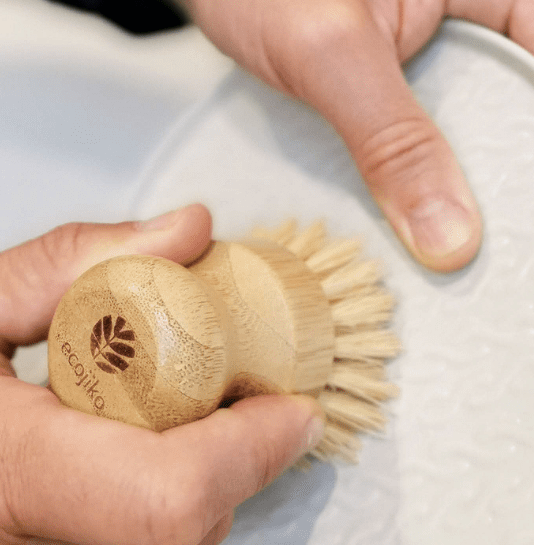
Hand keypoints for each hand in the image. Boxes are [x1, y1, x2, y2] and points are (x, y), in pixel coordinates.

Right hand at [0, 205, 322, 544]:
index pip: (164, 501)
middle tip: (249, 399)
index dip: (248, 454)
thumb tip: (193, 230)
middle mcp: (28, 539)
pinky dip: (172, 502)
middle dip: (236, 463)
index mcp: (8, 478)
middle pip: (180, 533)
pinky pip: (142, 543)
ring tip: (200, 418)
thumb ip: (76, 261)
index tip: (293, 407)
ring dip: (208, 485)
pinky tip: (160, 449)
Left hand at [149, 0, 533, 272]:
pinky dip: (441, 160)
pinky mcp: (429, 53)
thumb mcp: (327, 50)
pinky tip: (418, 200)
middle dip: (522, 167)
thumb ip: (394, 142)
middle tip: (489, 240)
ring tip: (451, 230)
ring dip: (477, 169)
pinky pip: (458, 117)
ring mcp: (463, 23)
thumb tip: (455, 238)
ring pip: (502, 115)